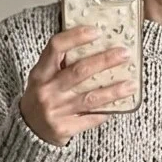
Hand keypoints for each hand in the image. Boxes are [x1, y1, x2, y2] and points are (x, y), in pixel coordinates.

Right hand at [19, 25, 138, 146]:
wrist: (28, 131)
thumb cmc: (41, 97)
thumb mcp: (43, 77)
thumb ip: (61, 63)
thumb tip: (96, 44)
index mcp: (40, 73)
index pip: (56, 47)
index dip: (76, 37)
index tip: (97, 31)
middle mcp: (46, 91)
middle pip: (79, 71)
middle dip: (104, 61)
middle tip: (124, 54)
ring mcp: (55, 111)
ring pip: (91, 97)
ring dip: (114, 90)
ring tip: (132, 84)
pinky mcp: (64, 128)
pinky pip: (91, 118)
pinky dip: (107, 111)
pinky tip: (120, 105)